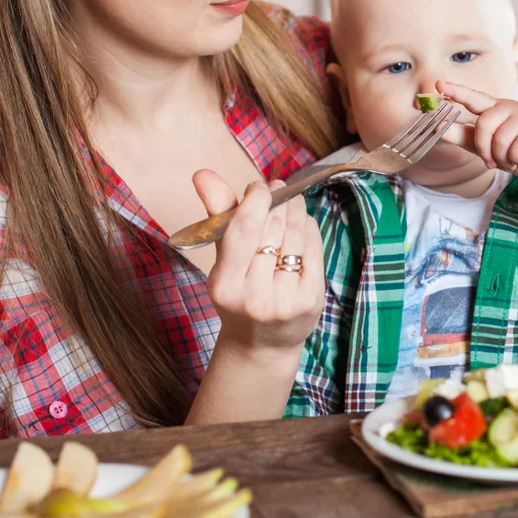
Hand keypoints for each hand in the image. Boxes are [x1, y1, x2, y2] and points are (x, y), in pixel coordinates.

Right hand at [191, 171, 324, 354]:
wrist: (261, 344)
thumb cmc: (239, 292)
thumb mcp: (222, 259)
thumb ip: (218, 214)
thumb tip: (202, 173)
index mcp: (224, 284)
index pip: (244, 228)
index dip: (256, 199)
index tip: (259, 187)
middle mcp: (254, 296)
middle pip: (272, 228)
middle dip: (278, 202)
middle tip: (278, 190)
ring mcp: (285, 300)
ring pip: (296, 236)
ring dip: (296, 211)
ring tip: (291, 202)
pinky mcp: (311, 300)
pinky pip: (315, 250)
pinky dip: (310, 229)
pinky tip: (303, 223)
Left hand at [437, 80, 517, 183]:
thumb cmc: (511, 152)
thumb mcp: (481, 146)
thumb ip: (460, 135)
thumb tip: (436, 126)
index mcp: (493, 108)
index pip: (473, 97)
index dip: (456, 91)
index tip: (439, 85)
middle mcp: (509, 107)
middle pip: (484, 123)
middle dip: (484, 147)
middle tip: (490, 161)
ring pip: (501, 137)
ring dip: (501, 157)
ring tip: (508, 160)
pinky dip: (515, 159)